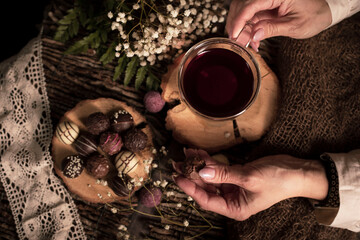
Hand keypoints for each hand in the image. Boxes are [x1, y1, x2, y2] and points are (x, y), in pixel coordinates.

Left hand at [173, 149, 327, 220]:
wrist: (298, 172)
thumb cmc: (278, 180)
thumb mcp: (249, 177)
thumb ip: (224, 174)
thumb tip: (201, 172)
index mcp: (235, 208)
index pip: (207, 200)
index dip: (191, 189)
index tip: (179, 177)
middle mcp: (231, 200)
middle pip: (205, 188)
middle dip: (192, 174)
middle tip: (178, 163)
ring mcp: (233, 187)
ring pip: (210, 177)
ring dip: (199, 165)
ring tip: (187, 153)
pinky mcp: (235, 176)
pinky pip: (218, 169)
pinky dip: (209, 161)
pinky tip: (200, 152)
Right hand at [226, 0, 331, 50]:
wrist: (324, 12)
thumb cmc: (314, 16)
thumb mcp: (294, 26)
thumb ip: (273, 29)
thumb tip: (254, 35)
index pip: (251, 5)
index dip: (240, 20)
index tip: (234, 34)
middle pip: (242, 6)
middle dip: (236, 24)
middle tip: (236, 42)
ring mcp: (266, 2)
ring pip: (244, 12)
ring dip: (241, 28)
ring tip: (244, 43)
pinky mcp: (265, 8)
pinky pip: (251, 17)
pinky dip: (248, 29)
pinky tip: (252, 41)